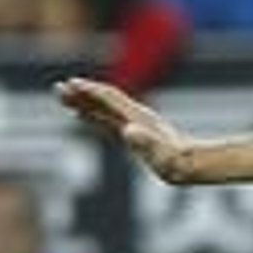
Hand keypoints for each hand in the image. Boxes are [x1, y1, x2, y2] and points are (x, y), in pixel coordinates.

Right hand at [54, 77, 197, 182]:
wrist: (194, 166)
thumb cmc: (177, 164)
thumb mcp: (162, 154)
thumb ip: (146, 143)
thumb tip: (129, 131)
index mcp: (138, 119)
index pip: (110, 99)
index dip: (90, 92)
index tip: (70, 85)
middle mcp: (136, 117)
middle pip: (105, 100)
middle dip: (82, 94)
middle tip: (58, 89)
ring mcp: (136, 124)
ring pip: (106, 108)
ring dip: (85, 101)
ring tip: (64, 97)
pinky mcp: (136, 134)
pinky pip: (110, 119)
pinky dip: (95, 114)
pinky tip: (83, 115)